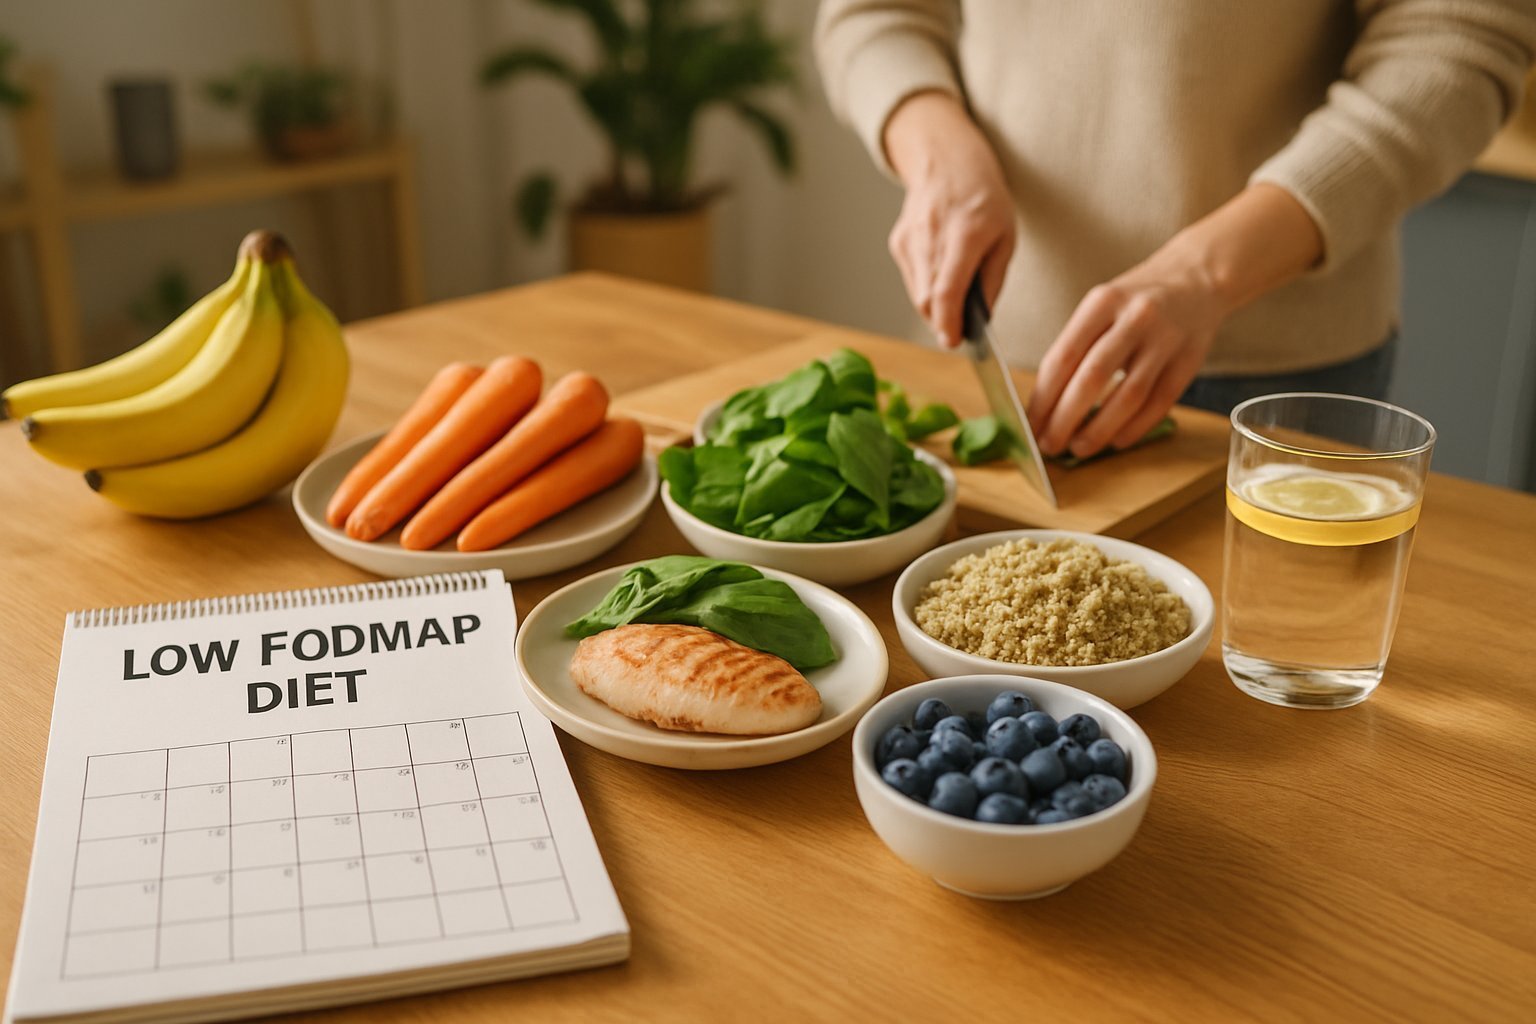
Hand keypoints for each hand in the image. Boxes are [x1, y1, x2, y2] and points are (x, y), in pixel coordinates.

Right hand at [883, 91, 1014, 348]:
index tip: (954, 341)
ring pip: (917, 294)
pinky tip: (941, 273)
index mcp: (965, 233)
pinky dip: (926, 288)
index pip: (947, 290)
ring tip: (954, 297)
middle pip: (927, 299)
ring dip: (935, 306)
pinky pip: (912, 280)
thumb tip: (982, 319)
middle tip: (959, 328)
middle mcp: (932, 236)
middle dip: (943, 320)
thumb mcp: (1005, 237)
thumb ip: (993, 280)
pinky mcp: (898, 243)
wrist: (947, 162)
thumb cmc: (984, 200)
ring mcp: (910, 239)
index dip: (949, 322)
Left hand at [1027, 183, 1324, 458]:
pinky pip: (1160, 402)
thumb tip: (1045, 404)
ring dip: (1099, 430)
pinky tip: (1116, 441)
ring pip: (1128, 395)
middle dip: (1064, 419)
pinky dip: (1135, 427)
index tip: (1030, 425)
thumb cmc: (1136, 300)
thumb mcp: (1101, 307)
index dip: (1043, 397)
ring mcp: (1166, 339)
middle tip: (1049, 444)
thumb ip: (1076, 346)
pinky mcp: (1190, 359)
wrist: (1197, 277)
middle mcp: (1134, 318)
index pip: (1063, 357)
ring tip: (1079, 448)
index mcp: (1102, 302)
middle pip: (1092, 378)